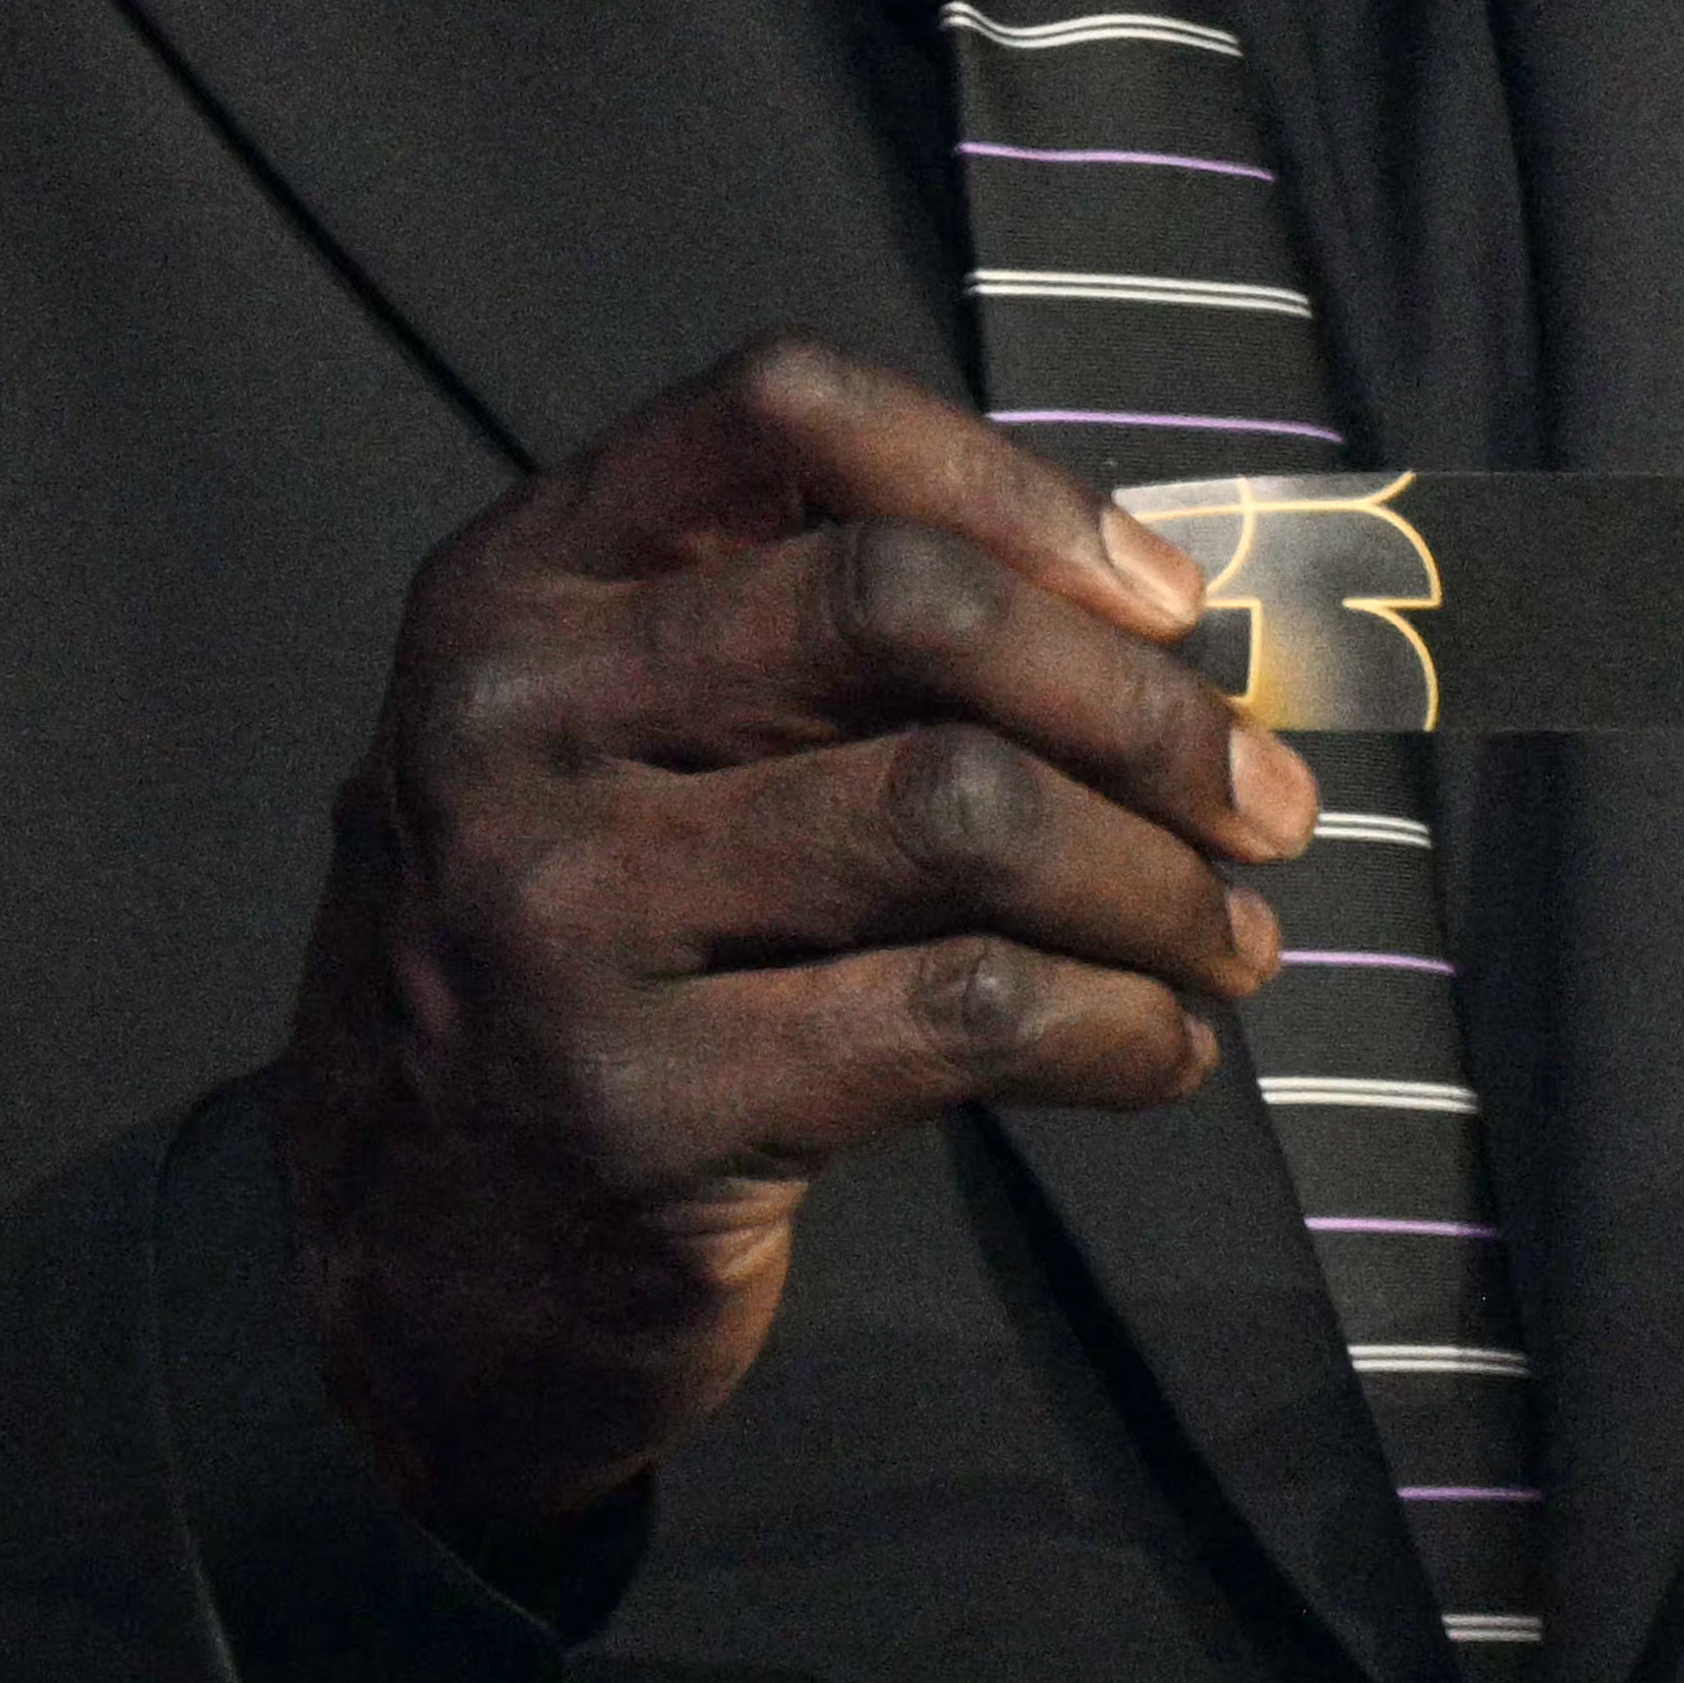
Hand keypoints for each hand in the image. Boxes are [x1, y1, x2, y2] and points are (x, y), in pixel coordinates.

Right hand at [273, 336, 1310, 1537]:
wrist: (418, 1268)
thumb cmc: (595, 968)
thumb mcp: (632, 759)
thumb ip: (816, 658)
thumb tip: (1157, 629)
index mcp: (514, 589)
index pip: (781, 415)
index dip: (1011, 483)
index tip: (1166, 598)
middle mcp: (505, 723)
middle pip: (901, 606)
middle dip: (1137, 705)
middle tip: (1266, 798)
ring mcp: (552, 916)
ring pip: (958, 811)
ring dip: (1155, 883)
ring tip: (1232, 941)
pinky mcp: (636, 1106)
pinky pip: (961, 1012)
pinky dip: (1116, 1028)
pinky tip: (1158, 1050)